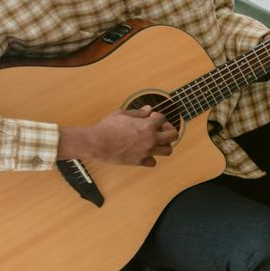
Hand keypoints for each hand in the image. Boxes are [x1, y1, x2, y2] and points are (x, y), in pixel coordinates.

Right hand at [57, 104, 177, 166]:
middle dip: (169, 129)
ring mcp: (147, 151)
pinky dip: (151, 158)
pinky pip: (153, 162)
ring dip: (164, 144)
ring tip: (158, 141)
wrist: (96, 143)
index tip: (153, 116)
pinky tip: (146, 152)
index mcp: (147, 125)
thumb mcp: (122, 114)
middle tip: (163, 128)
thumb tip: (149, 109)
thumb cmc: (107, 127)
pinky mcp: (140, 161)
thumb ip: (138, 112)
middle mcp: (151, 139)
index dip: (158, 116)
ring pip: (167, 150)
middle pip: (173, 135)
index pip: (163, 118)